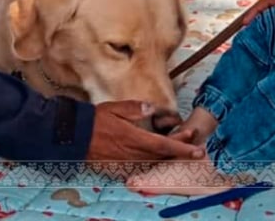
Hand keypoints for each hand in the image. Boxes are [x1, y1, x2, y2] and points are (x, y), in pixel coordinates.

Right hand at [86, 101, 204, 163]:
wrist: (75, 137)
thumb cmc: (95, 120)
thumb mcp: (114, 108)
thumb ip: (134, 108)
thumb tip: (151, 108)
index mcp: (135, 138)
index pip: (165, 145)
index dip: (183, 148)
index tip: (198, 150)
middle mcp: (134, 153)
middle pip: (163, 155)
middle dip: (180, 151)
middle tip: (195, 147)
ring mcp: (128, 161)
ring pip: (154, 161)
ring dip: (168, 156)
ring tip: (180, 149)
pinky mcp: (121, 166)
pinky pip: (142, 165)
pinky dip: (153, 161)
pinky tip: (157, 156)